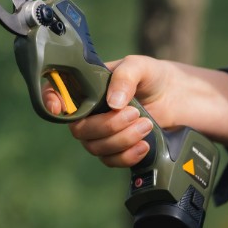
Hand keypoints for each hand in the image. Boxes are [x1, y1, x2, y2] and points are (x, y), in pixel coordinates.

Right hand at [43, 56, 173, 167]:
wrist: (177, 96)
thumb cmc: (153, 76)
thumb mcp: (139, 66)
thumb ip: (125, 77)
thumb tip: (112, 102)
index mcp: (87, 87)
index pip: (56, 93)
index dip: (50, 100)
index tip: (58, 107)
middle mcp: (89, 111)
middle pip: (80, 129)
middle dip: (107, 126)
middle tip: (134, 113)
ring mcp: (102, 132)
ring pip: (96, 147)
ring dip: (122, 140)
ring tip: (147, 124)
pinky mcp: (117, 148)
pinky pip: (111, 160)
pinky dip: (127, 156)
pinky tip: (144, 145)